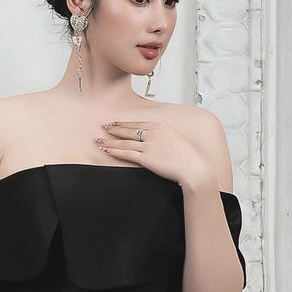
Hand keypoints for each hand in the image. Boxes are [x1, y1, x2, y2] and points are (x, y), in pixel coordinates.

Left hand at [93, 120, 212, 189]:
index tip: (116, 123)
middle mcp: (153, 132)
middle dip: (114, 129)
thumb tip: (157, 142)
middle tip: (104, 127)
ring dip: (109, 140)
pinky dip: (114, 151)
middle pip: (129, 130)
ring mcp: (149, 144)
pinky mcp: (145, 157)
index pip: (138, 124)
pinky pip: (126, 153)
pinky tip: (105, 149)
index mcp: (161, 126)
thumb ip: (164, 138)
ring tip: (98, 139)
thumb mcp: (176, 141)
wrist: (193, 168)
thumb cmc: (187, 158)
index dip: (125, 124)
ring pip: (124, 141)